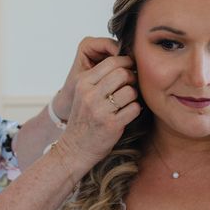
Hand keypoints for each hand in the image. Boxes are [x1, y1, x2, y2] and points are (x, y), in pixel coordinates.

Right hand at [56, 55, 140, 173]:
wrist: (75, 148)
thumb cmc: (84, 118)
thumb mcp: (84, 94)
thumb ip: (100, 78)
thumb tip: (127, 62)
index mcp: (83, 83)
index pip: (111, 62)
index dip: (126, 62)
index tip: (130, 68)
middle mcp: (90, 95)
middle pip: (122, 73)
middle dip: (132, 77)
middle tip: (131, 85)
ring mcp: (100, 110)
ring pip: (130, 91)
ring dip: (134, 95)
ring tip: (127, 101)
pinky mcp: (111, 125)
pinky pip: (134, 108)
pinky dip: (135, 110)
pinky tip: (128, 113)